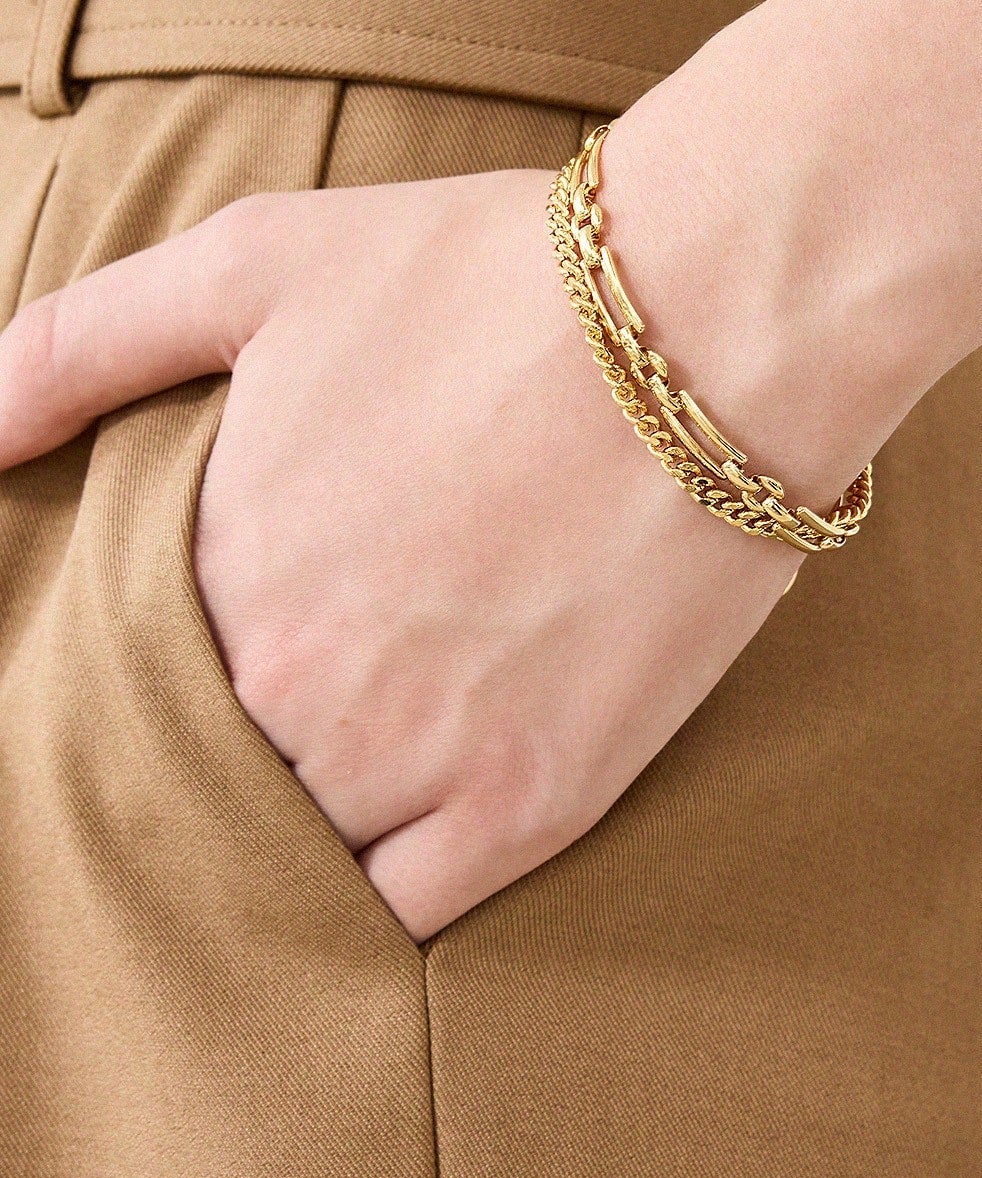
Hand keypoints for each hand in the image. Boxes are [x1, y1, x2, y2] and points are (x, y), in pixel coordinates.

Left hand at [0, 167, 802, 938]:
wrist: (707, 322)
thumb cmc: (485, 277)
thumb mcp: (256, 262)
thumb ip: (77, 345)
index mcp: (214, 567)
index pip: (127, 685)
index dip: (167, 669)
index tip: (230, 634)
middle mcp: (294, 685)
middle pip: (216, 774)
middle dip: (241, 740)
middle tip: (324, 681)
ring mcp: (417, 757)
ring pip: (301, 855)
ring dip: (311, 816)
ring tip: (368, 743)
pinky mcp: (534, 802)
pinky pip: (409, 914)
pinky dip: (388, 892)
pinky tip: (411, 824)